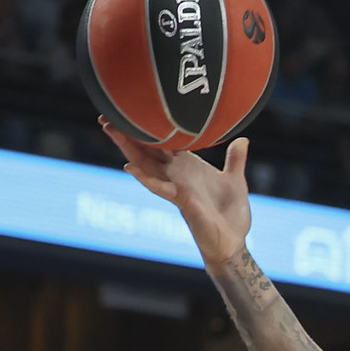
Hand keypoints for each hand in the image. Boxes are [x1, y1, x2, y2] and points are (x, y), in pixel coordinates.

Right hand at [100, 119, 253, 252]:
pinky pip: (161, 188)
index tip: (133, 107)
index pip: (163, 141)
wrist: (234, 243)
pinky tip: (130, 168)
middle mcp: (177, 175)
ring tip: (110, 129)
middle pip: (147, 149)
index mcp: (188, 166)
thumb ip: (234, 160)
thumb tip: (242, 139)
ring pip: (146, 164)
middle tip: (107, 112)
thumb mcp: (234, 181)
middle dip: (128, 132)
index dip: (148, 125)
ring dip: (128, 147)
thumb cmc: (231, 215)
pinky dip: (146, 178)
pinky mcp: (182, 202)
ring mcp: (177, 188)